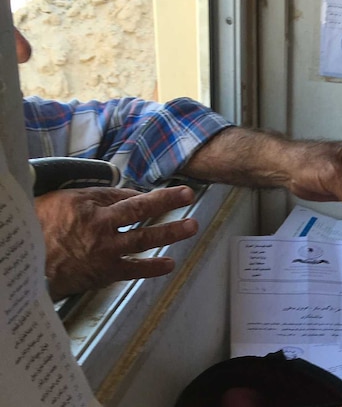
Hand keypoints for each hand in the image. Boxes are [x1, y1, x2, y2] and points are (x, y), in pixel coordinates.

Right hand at [35, 186, 197, 300]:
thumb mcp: (62, 201)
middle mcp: (100, 226)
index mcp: (87, 206)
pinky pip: (134, 269)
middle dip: (167, 201)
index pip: (124, 196)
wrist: (23, 266)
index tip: (163, 194)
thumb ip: (94, 196)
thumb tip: (125, 194)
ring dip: (170, 232)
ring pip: (144, 238)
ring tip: (191, 226)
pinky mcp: (104, 272)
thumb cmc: (39, 229)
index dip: (144, 195)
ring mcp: (105, 250)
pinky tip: (169, 264)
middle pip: (140, 210)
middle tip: (188, 195)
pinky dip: (152, 268)